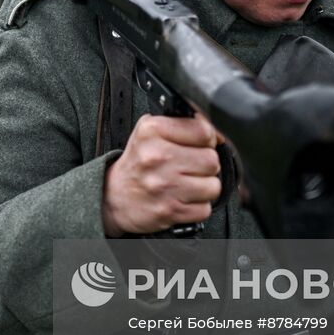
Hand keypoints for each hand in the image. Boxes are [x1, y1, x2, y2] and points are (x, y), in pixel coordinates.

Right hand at [102, 113, 220, 236]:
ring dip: (204, 187)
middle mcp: (157, 157)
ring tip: (188, 183)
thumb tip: (219, 133)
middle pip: (211, 160)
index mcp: (152, 131)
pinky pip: (205, 208)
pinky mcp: (170, 210)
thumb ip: (183, 124)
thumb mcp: (150, 131)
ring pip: (213, 186)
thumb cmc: (138, 162)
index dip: (206, 138)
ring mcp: (164, 185)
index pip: (203, 131)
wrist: (114, 196)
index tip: (199, 144)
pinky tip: (183, 198)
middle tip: (191, 166)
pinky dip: (197, 206)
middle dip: (206, 164)